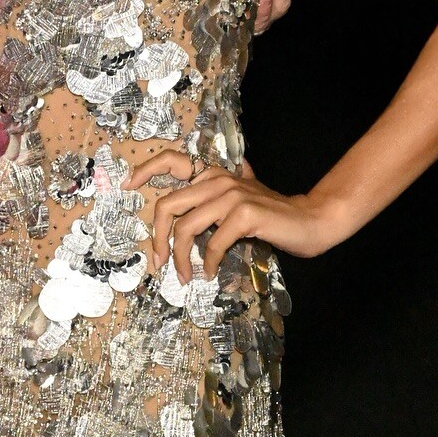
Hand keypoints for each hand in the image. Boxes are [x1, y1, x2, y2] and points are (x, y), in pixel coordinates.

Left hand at [128, 149, 343, 279]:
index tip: (128, 184)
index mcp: (213, 174)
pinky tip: (210, 272)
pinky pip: (211, 243)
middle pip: (167, 205)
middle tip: (159, 262)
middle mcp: (218, 179)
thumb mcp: (237, 201)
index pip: (172, 161)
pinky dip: (207, 262)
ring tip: (185, 276)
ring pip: (185, 228)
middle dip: (157, 238)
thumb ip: (212, 200)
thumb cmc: (271, 217)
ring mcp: (231, 195)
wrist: (310, 220)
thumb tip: (179, 224)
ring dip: (180, 258)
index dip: (145, 169)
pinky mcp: (244, 214)